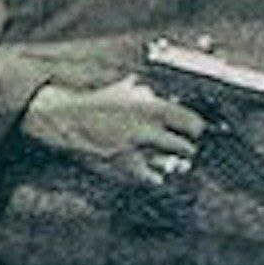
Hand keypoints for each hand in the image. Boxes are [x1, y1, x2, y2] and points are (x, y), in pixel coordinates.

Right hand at [20, 75, 204, 186]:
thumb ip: (142, 91)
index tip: (197, 129)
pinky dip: (154, 175)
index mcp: (148, 107)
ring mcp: (134, 151)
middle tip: (187, 146)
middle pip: (183, 146)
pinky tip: (156, 173)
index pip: (188, 121)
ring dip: (172, 162)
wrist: (66, 118)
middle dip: (186, 147)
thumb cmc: (93, 99)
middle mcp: (146, 130)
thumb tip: (154, 93)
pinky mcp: (122, 167)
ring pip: (168, 163)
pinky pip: (149, 177)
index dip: (196, 127)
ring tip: (175, 160)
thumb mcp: (122, 87)